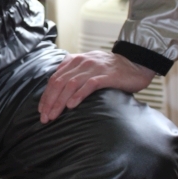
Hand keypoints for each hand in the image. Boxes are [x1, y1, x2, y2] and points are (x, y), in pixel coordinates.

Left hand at [39, 50, 155, 123]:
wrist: (136, 63)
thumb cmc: (112, 70)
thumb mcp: (90, 67)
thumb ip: (74, 72)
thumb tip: (58, 88)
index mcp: (75, 61)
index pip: (54, 78)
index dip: (46, 95)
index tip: (41, 110)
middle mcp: (82, 62)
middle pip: (59, 82)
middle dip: (49, 101)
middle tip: (44, 117)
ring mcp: (94, 68)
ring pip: (70, 84)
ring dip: (60, 102)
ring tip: (54, 115)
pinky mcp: (107, 75)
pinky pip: (89, 85)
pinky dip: (78, 95)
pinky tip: (71, 106)